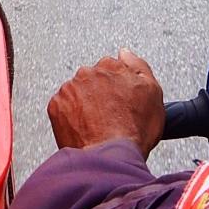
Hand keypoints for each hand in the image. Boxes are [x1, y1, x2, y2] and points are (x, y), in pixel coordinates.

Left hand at [47, 49, 164, 158]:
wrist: (109, 155)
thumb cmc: (134, 129)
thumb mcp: (153, 93)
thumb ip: (139, 66)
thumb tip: (125, 52)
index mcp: (110, 66)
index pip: (111, 68)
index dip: (118, 87)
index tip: (120, 101)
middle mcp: (87, 73)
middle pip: (92, 79)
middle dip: (99, 94)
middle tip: (110, 116)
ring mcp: (69, 88)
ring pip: (76, 93)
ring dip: (84, 104)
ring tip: (97, 126)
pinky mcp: (56, 105)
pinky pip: (63, 107)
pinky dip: (71, 117)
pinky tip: (84, 129)